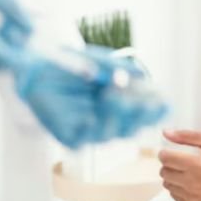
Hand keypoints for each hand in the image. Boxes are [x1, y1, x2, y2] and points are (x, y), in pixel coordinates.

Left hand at [15, 46, 167, 148]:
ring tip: (109, 94)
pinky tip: (90, 115)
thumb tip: (141, 75)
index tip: (160, 98)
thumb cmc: (75, 62)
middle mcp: (114, 119)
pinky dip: (90, 128)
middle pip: (136, 127)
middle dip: (139, 113)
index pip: (152, 111)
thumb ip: (121, 68)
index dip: (158, 108)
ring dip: (115, 115)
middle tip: (134, 96)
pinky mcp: (70, 136)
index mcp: (128, 101)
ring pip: (114, 134)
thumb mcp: (104, 61)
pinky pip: (84, 139)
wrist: (41, 64)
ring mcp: (93, 129)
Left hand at [159, 129, 200, 200]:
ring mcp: (192, 197)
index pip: (165, 158)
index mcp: (195, 165)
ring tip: (189, 172)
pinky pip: (175, 196)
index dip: (166, 152)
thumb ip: (186, 135)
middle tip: (183, 161)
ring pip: (168, 184)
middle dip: (170, 164)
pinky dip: (180, 188)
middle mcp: (192, 183)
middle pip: (164, 171)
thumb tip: (166, 132)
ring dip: (174, 177)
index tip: (170, 151)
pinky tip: (193, 183)